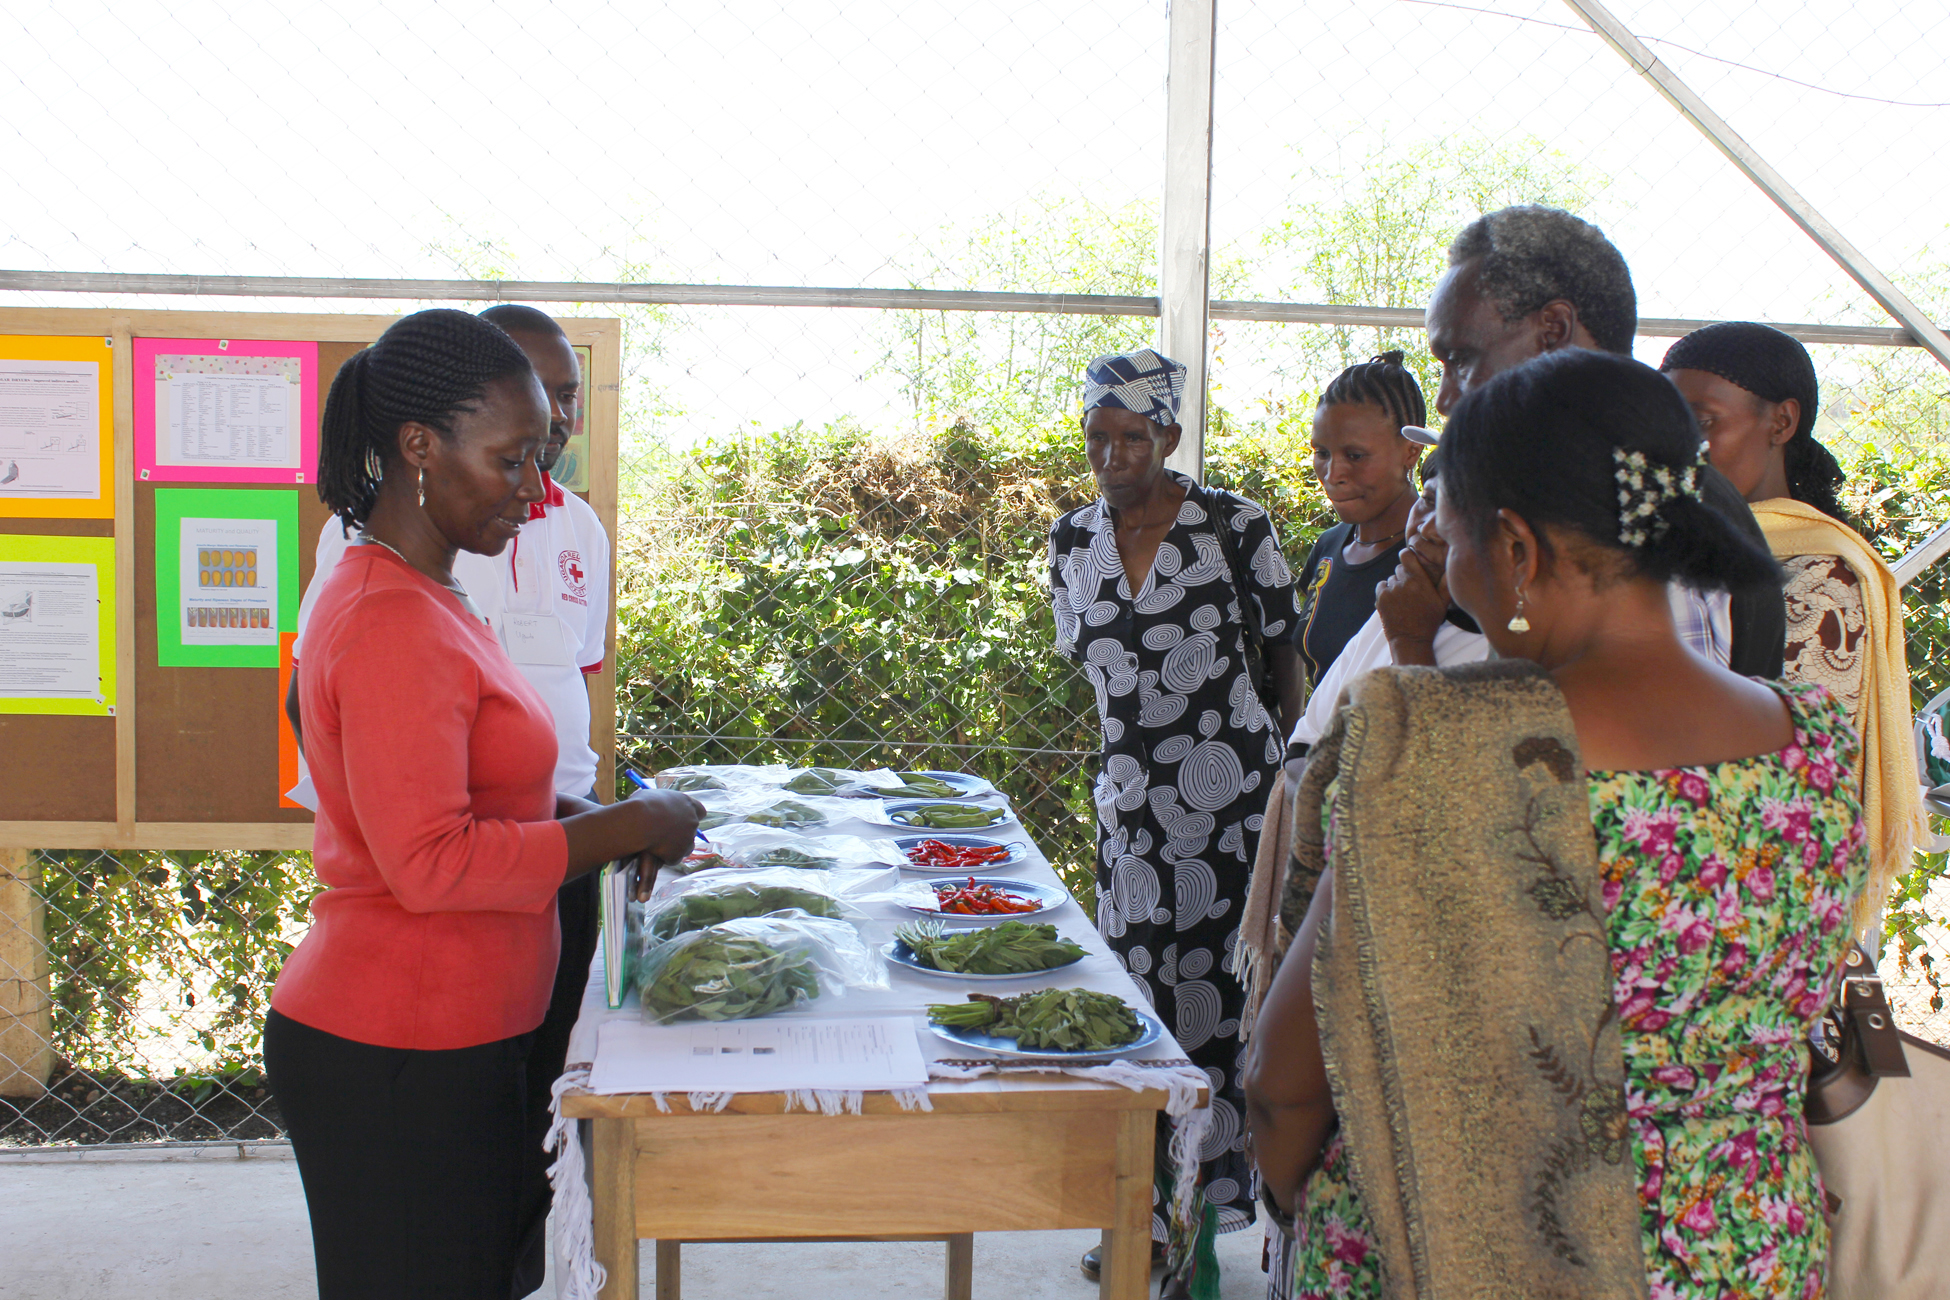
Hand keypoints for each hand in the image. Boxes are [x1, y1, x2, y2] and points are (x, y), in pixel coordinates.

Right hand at [628, 787, 705, 865]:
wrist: (639, 823)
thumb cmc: (643, 805)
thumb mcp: (653, 795)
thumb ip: (662, 801)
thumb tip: (656, 803)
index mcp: (687, 803)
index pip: (700, 810)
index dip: (692, 815)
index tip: (683, 819)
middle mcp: (692, 821)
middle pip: (692, 830)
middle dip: (682, 833)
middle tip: (667, 834)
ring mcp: (687, 838)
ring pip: (686, 847)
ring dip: (677, 847)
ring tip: (660, 846)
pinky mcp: (679, 853)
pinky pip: (674, 858)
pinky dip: (666, 858)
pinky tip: (655, 854)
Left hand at [1375, 547, 1447, 663]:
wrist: (1411, 639)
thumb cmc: (1429, 621)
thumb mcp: (1443, 603)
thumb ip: (1446, 583)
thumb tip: (1451, 566)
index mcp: (1419, 581)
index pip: (1406, 555)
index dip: (1407, 556)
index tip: (1410, 561)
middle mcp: (1403, 583)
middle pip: (1399, 568)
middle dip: (1405, 575)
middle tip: (1411, 588)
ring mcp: (1390, 591)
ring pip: (1391, 579)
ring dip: (1396, 585)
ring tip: (1404, 598)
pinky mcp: (1381, 599)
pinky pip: (1381, 586)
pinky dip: (1386, 590)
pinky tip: (1395, 600)